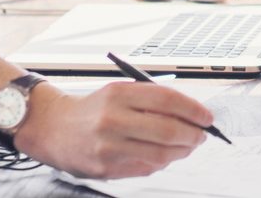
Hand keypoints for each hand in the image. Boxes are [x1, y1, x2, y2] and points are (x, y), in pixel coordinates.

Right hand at [14, 81, 215, 178]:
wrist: (53, 128)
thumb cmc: (94, 109)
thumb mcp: (119, 92)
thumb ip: (153, 101)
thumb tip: (193, 115)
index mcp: (118, 94)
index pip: (167, 100)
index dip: (193, 109)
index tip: (207, 116)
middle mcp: (112, 120)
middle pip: (168, 130)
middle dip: (193, 134)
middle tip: (201, 135)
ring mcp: (109, 147)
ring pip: (161, 154)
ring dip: (182, 152)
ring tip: (187, 146)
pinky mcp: (107, 168)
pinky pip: (147, 168)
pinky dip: (162, 162)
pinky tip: (164, 155)